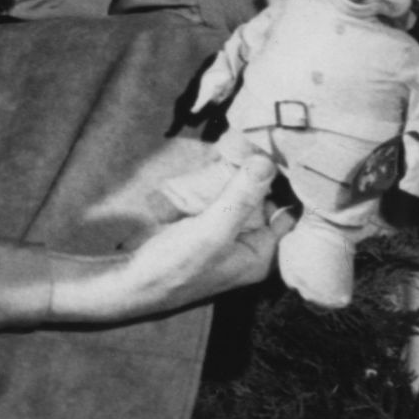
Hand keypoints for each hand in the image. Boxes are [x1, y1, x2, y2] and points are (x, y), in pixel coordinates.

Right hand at [27, 157, 288, 326]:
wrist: (126, 281)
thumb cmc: (172, 267)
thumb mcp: (212, 231)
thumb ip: (241, 197)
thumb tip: (268, 161)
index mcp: (260, 254)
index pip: (288, 212)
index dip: (291, 184)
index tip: (293, 151)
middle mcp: (247, 244)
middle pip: (266, 199)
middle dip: (264, 171)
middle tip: (267, 136)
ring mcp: (224, 232)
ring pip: (242, 192)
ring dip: (242, 169)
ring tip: (248, 138)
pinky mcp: (203, 221)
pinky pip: (221, 193)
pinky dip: (221, 175)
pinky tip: (224, 152)